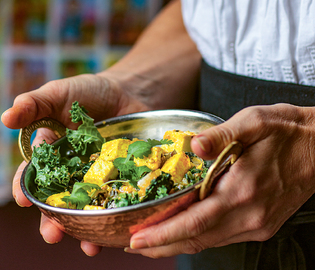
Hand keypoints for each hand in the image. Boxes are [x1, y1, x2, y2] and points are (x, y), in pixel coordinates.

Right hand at [1, 73, 148, 255]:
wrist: (128, 91)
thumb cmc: (88, 92)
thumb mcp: (59, 93)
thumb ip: (34, 104)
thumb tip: (6, 118)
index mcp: (52, 153)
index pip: (34, 175)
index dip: (26, 189)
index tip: (25, 201)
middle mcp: (73, 170)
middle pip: (60, 200)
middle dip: (54, 219)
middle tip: (53, 235)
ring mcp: (98, 175)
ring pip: (88, 206)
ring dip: (85, 228)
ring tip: (89, 246)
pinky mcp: (122, 176)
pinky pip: (117, 198)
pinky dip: (116, 214)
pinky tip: (117, 230)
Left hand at [125, 103, 314, 257]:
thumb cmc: (289, 131)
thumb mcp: (254, 121)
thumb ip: (222, 134)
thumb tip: (194, 146)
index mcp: (244, 190)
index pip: (195, 222)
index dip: (163, 233)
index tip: (137, 239)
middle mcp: (250, 214)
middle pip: (197, 239)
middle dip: (163, 245)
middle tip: (134, 246)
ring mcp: (257, 223)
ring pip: (209, 242)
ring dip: (178, 243)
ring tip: (152, 242)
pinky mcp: (262, 223)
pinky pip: (222, 235)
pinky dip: (198, 237)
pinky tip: (184, 231)